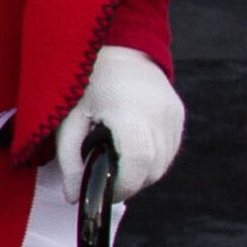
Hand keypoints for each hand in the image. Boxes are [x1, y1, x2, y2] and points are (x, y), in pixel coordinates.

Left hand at [52, 45, 182, 198]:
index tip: (105, 191)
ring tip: (118, 162)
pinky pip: (169, 150)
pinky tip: (132, 150)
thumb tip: (74, 197)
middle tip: (107, 178)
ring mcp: (172, 114)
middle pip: (152, 169)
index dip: (123, 185)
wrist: (119, 48)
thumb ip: (70, 161)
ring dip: (142, 173)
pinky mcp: (178, 113)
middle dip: (130, 183)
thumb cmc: (86, 85)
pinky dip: (152, 159)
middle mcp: (157, 113)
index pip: (137, 163)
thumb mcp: (68, 121)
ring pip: (163, 164)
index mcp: (128, 112)